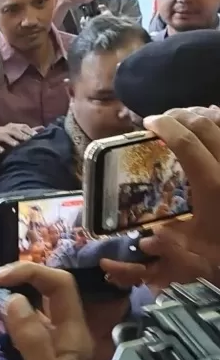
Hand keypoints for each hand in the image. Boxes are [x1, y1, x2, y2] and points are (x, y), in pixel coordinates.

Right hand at [0, 124, 40, 155]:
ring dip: (10, 140)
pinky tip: (2, 151)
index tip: (36, 136)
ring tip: (16, 145)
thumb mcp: (16, 136)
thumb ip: (28, 133)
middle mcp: (3, 129)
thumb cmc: (3, 140)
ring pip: (3, 135)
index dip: (29, 130)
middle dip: (20, 135)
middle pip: (13, 129)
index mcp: (11, 127)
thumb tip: (43, 128)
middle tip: (28, 140)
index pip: (22, 126)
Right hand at [140, 107, 219, 265]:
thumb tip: (146, 241)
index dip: (164, 126)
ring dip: (201, 115)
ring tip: (187, 118)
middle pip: (203, 124)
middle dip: (179, 115)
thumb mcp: (198, 244)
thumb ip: (170, 237)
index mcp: (212, 183)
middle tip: (164, 119)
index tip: (148, 123)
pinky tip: (214, 123)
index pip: (184, 142)